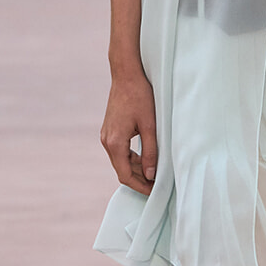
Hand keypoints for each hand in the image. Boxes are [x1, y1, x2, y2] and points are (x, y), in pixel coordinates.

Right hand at [101, 64, 157, 194]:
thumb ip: (151, 152)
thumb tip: (151, 175)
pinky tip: (147, 158)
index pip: (125, 176)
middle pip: (122, 170)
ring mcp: (107, 135)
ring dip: (137, 168)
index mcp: (115, 143)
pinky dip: (132, 157)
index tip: (154, 191)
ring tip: (156, 172)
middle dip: (140, 179)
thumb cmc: (140, 96)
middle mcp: (107, 141)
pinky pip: (120, 151)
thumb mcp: (150, 126)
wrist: (126, 74)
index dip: (140, 186)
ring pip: (121, 161)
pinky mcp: (110, 130)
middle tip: (158, 184)